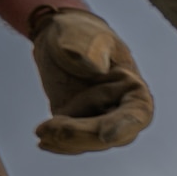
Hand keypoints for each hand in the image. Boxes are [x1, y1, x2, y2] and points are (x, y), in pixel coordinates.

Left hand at [29, 8, 152, 153]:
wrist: (58, 39)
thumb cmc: (77, 32)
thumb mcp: (82, 34)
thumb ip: (89, 48)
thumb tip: (94, 68)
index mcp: (133, 92)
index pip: (135, 116)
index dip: (122, 127)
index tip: (105, 135)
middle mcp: (122, 113)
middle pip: (108, 135)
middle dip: (80, 135)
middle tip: (50, 128)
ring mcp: (101, 122)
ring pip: (87, 143)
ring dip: (64, 140)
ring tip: (41, 131)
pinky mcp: (80, 126)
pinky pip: (72, 142)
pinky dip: (57, 143)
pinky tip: (43, 139)